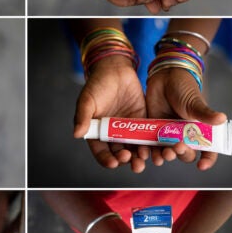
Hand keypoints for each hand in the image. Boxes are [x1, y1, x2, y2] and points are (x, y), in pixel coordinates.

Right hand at [73, 55, 147, 171]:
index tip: (113, 163)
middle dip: (124, 160)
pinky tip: (154, 149)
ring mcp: (128, 129)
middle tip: (131, 161)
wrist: (116, 69)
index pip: (101, 151)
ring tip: (142, 160)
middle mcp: (113, 134)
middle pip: (119, 154)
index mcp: (97, 132)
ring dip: (138, 157)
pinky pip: (146, 136)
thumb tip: (77, 134)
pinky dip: (150, 145)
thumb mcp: (87, 100)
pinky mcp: (142, 122)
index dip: (106, 159)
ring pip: (134, 148)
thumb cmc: (97, 84)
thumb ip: (83, 117)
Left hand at [145, 67, 226, 169]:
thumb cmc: (184, 89)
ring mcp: (168, 134)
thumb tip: (222, 119)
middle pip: (184, 153)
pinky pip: (150, 145)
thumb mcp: (194, 102)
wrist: (164, 78)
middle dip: (181, 154)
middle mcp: (184, 135)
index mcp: (199, 130)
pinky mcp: (152, 130)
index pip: (207, 150)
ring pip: (167, 152)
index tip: (202, 166)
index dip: (207, 159)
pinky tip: (145, 153)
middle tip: (176, 148)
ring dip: (164, 156)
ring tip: (161, 156)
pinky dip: (148, 151)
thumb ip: (204, 113)